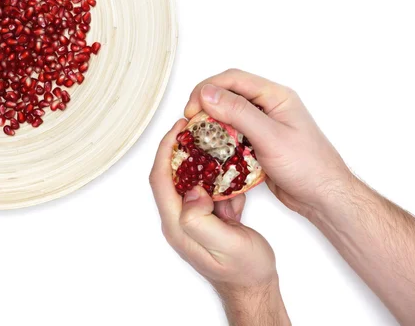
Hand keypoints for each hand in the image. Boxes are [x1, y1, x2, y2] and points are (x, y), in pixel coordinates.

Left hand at [149, 120, 277, 291]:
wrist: (254, 287)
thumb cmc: (242, 270)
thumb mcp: (224, 245)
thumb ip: (201, 219)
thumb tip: (192, 190)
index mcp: (177, 225)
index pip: (160, 180)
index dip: (166, 150)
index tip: (178, 129)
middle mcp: (179, 220)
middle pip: (169, 176)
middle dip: (179, 149)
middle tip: (193, 128)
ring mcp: (192, 219)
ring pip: (188, 180)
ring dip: (199, 162)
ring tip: (213, 144)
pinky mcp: (205, 218)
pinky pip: (206, 190)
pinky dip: (217, 180)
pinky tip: (231, 179)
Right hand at [184, 69, 351, 216]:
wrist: (323, 196)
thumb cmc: (308, 166)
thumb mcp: (270, 137)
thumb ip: (239, 113)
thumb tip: (208, 94)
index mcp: (276, 96)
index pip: (234, 80)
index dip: (208, 89)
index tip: (192, 108)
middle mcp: (268, 107)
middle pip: (229, 95)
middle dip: (206, 105)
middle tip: (190, 122)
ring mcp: (263, 126)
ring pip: (229, 116)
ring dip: (211, 124)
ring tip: (197, 137)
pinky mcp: (258, 144)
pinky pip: (232, 136)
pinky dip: (219, 141)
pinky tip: (210, 151)